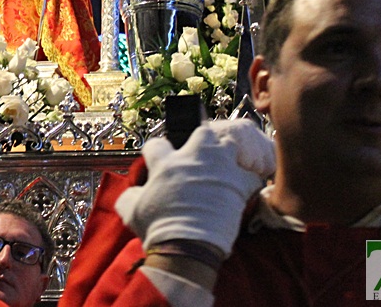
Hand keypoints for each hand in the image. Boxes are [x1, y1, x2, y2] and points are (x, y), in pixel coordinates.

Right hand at [114, 119, 274, 256]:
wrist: (188, 247)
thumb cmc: (158, 229)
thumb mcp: (130, 211)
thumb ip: (130, 195)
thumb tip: (133, 193)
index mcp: (165, 163)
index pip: (157, 144)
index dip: (156, 151)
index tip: (157, 159)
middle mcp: (192, 158)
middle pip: (201, 132)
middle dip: (200, 140)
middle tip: (199, 156)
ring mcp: (218, 168)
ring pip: (229, 144)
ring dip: (226, 154)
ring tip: (223, 167)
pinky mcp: (238, 184)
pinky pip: (251, 174)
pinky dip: (248, 180)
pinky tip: (242, 188)